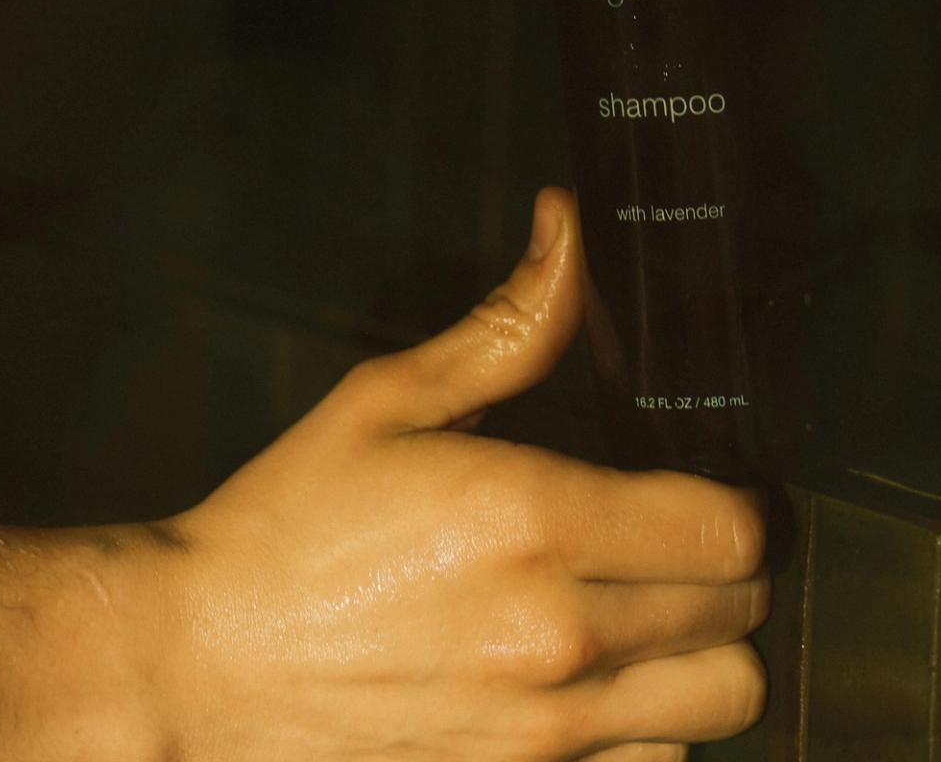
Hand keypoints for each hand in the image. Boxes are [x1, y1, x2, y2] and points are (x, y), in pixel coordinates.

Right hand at [141, 189, 768, 759]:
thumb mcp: (391, 397)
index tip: (710, 485)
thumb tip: (570, 230)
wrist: (199, 664)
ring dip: (706, 651)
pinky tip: (607, 685)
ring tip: (653, 614)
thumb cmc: (291, 523)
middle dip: (726, 564)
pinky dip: (655, 729)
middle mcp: (558, 632)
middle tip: (673, 537)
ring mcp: (546, 731)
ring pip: (724, 701)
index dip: (738, 500)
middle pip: (741, 609)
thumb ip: (509, 324)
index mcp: (532, 517)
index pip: (728, 526)